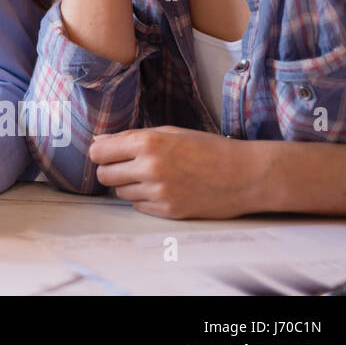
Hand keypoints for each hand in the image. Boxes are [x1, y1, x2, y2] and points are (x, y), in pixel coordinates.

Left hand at [90, 125, 265, 218]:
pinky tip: (164, 190)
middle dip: (112, 170)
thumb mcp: (170, 132)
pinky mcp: (169, 212)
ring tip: (153, 177)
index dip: (101, 153)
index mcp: (148, 143)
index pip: (98, 152)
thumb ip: (131, 138)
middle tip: (129, 166)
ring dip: (129, 185)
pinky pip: (139, 207)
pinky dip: (145, 199)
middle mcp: (150, 168)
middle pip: (104, 175)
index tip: (109, 154)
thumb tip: (98, 142)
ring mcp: (160, 192)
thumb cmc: (209, 149)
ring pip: (120, 192)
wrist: (246, 175)